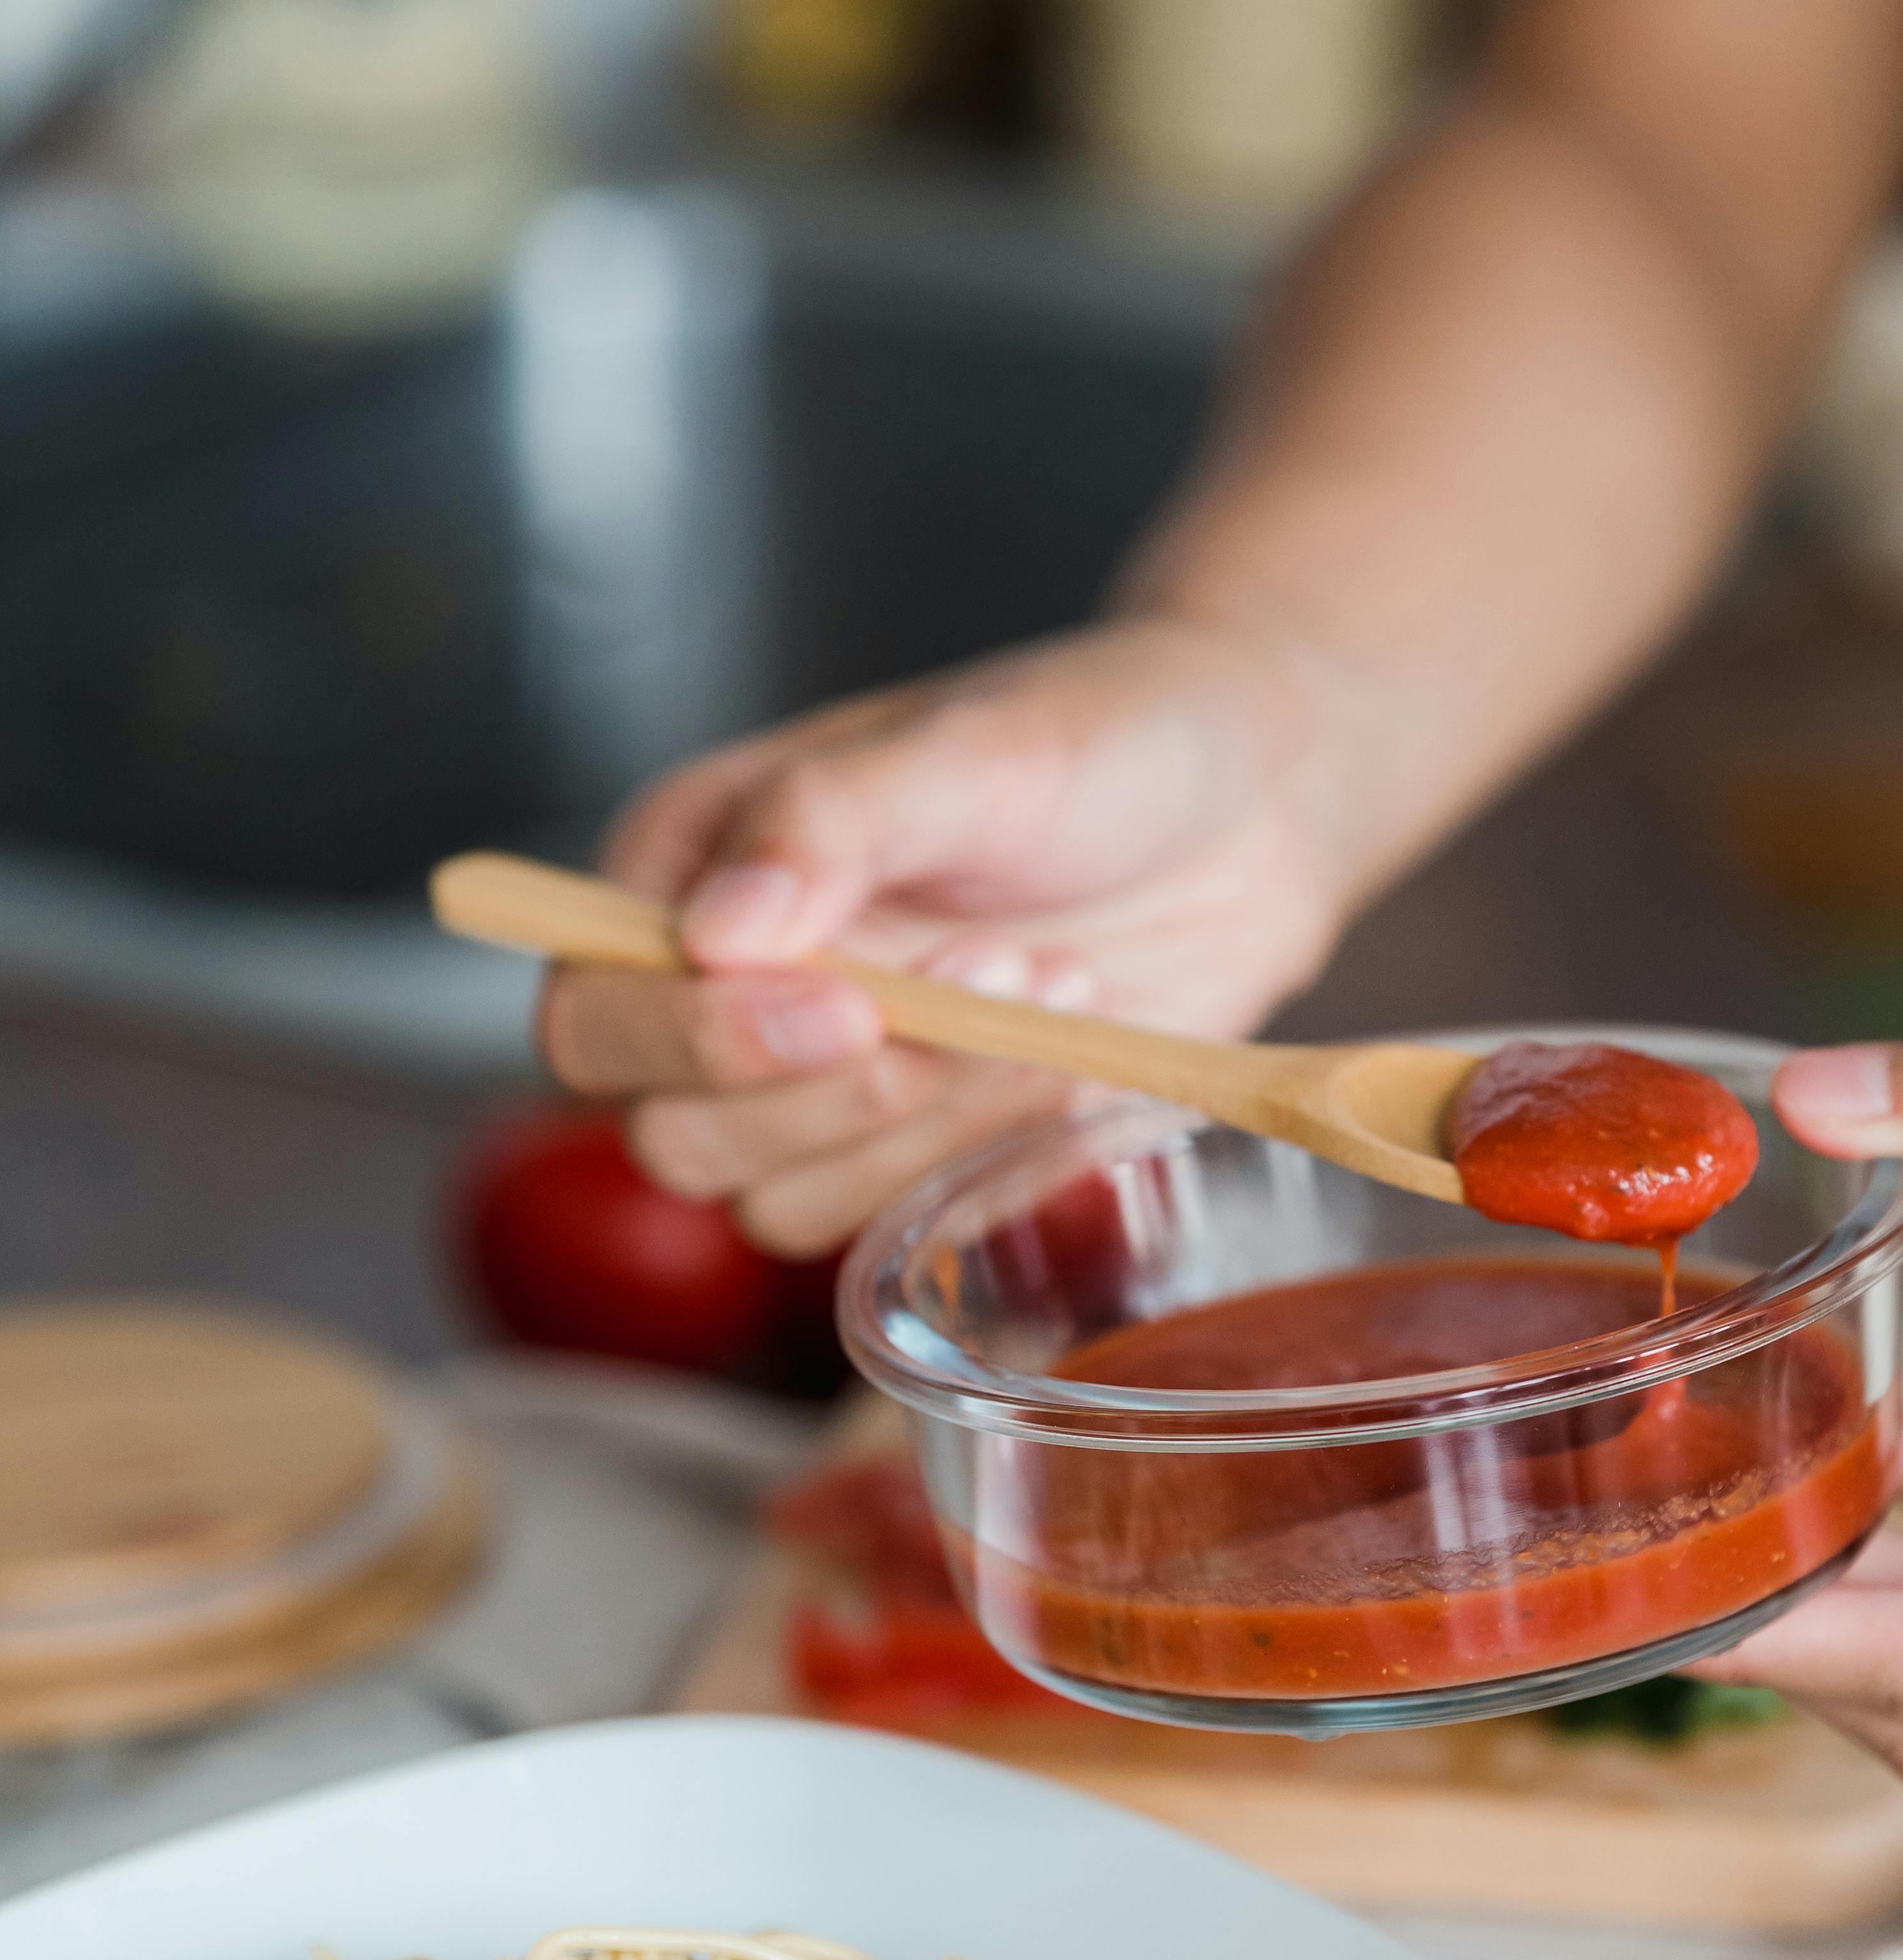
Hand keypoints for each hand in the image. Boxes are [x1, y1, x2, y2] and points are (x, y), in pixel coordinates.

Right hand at [538, 619, 1351, 1252]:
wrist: (1249, 802)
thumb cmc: (1097, 740)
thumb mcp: (967, 749)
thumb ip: (827, 821)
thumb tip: (713, 930)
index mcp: (689, 871)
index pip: (595, 1013)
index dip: (697, 1039)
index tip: (850, 1004)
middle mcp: (728, 992)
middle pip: (673, 1136)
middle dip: (835, 1091)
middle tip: (984, 978)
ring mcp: (824, 1084)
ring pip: (781, 1204)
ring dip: (928, 1119)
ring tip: (1051, 984)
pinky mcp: (920, 1146)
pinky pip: (895, 1219)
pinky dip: (984, 1155)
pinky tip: (1071, 1052)